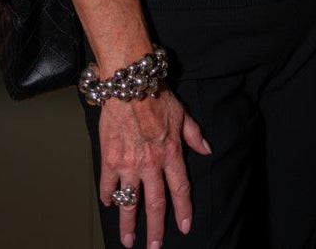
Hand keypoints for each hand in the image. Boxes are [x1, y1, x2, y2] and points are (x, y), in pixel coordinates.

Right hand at [98, 90, 210, 248]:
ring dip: (129, 223)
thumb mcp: (183, 114)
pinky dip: (108, 197)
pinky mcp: (109, 159)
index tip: (184, 227)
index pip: (180, 188)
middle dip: (155, 228)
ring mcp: (129, 163)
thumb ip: (194, 135)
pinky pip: (108, 185)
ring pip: (130, 200)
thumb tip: (207, 150)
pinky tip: (109, 205)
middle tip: (154, 247)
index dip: (183, 209)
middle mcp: (151, 162)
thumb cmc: (157, 96)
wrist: (130, 84)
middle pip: (155, 202)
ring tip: (128, 240)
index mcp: (171, 152)